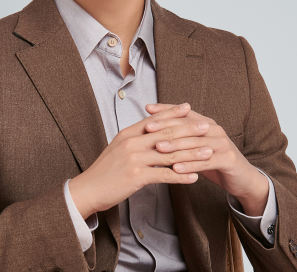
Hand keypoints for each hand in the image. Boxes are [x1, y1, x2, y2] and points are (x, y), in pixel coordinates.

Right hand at [69, 103, 202, 218]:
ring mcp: (134, 159)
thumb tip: (151, 131)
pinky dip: (181, 176)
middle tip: (206, 126)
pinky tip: (195, 177)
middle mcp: (132, 142)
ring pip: (169, 153)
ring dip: (191, 153)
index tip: (188, 107)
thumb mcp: (119, 147)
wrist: (88, 189)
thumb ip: (135, 138)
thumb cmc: (105, 170)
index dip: (173, 112)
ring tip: (208, 152)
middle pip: (166, 132)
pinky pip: (164, 175)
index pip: (155, 119)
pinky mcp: (136, 177)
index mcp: (128, 133)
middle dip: (189, 129)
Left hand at [146, 103, 268, 216]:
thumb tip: (153, 129)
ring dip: (175, 146)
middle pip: (186, 126)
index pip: (183, 113)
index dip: (165, 110)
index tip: (147, 110)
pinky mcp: (228, 159)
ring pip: (194, 143)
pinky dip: (189, 165)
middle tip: (147, 129)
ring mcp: (222, 143)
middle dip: (166, 127)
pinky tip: (176, 169)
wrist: (242, 178)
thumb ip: (180, 137)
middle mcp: (214, 129)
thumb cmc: (213, 161)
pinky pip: (205, 162)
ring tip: (158, 149)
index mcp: (205, 122)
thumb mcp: (196, 146)